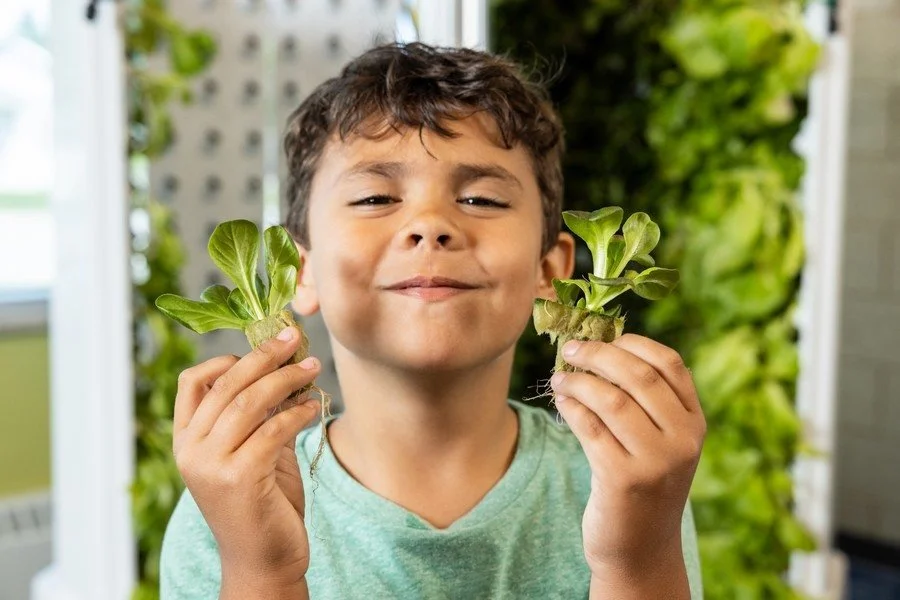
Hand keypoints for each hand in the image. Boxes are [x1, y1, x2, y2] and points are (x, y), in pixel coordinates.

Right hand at [172, 326, 320, 586]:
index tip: (264, 345)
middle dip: (265, 357)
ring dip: (286, 379)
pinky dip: (297, 412)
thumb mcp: (254, 451)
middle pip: (226, 384)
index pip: (192, 382)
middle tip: (295, 340)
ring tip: (312, 367)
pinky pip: (273, 430)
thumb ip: (260, 414)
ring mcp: (211, 466)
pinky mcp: (240, 479)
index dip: (227, 357)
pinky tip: (314, 406)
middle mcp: (191, 451)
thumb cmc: (262, 503)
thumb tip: (287, 367)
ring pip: (249, 402)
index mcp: (186, 441)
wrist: (264, 561)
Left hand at [549, 334, 705, 582]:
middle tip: (570, 348)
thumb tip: (599, 345)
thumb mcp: (660, 443)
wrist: (640, 549)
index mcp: (695, 423)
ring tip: (559, 378)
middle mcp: (682, 440)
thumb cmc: (643, 486)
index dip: (633, 343)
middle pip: (637, 375)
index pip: (670, 364)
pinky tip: (561, 401)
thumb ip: (644, 401)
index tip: (603, 335)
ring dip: (578, 381)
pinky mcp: (622, 478)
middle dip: (598, 354)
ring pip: (610, 399)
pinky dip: (570, 406)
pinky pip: (589, 427)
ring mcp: (655, 460)